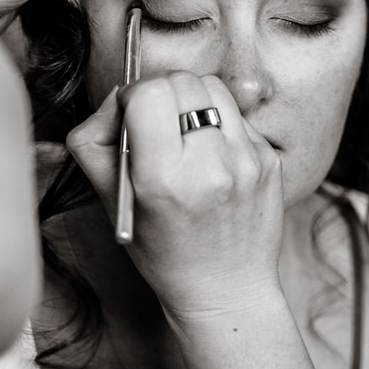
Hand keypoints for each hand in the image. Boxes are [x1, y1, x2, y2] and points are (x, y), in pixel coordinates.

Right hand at [67, 71, 285, 318]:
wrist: (225, 288)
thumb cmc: (162, 250)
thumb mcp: (112, 202)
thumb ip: (97, 142)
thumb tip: (117, 95)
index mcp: (165, 178)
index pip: (150, 92)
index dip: (133, 96)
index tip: (131, 117)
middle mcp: (211, 165)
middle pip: (183, 80)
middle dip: (162, 93)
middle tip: (156, 123)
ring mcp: (248, 160)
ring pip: (213, 87)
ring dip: (193, 100)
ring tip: (184, 135)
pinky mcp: (270, 159)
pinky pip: (238, 115)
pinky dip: (219, 125)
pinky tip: (211, 157)